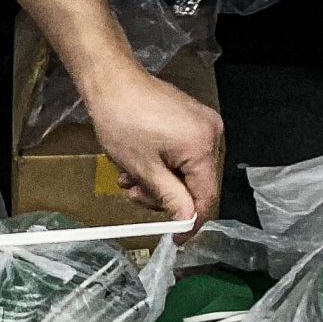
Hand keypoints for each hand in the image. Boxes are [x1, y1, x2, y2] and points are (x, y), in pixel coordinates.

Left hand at [81, 67, 223, 224]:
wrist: (112, 83)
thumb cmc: (123, 119)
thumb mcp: (144, 169)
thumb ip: (170, 198)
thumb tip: (187, 221)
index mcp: (202, 146)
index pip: (206, 198)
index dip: (191, 222)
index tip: (177, 238)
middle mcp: (210, 134)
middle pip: (196, 185)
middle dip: (164, 196)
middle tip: (136, 194)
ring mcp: (202, 125)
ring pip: (185, 172)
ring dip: (158, 181)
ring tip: (131, 176)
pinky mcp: (191, 120)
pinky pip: (182, 155)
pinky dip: (161, 165)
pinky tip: (138, 163)